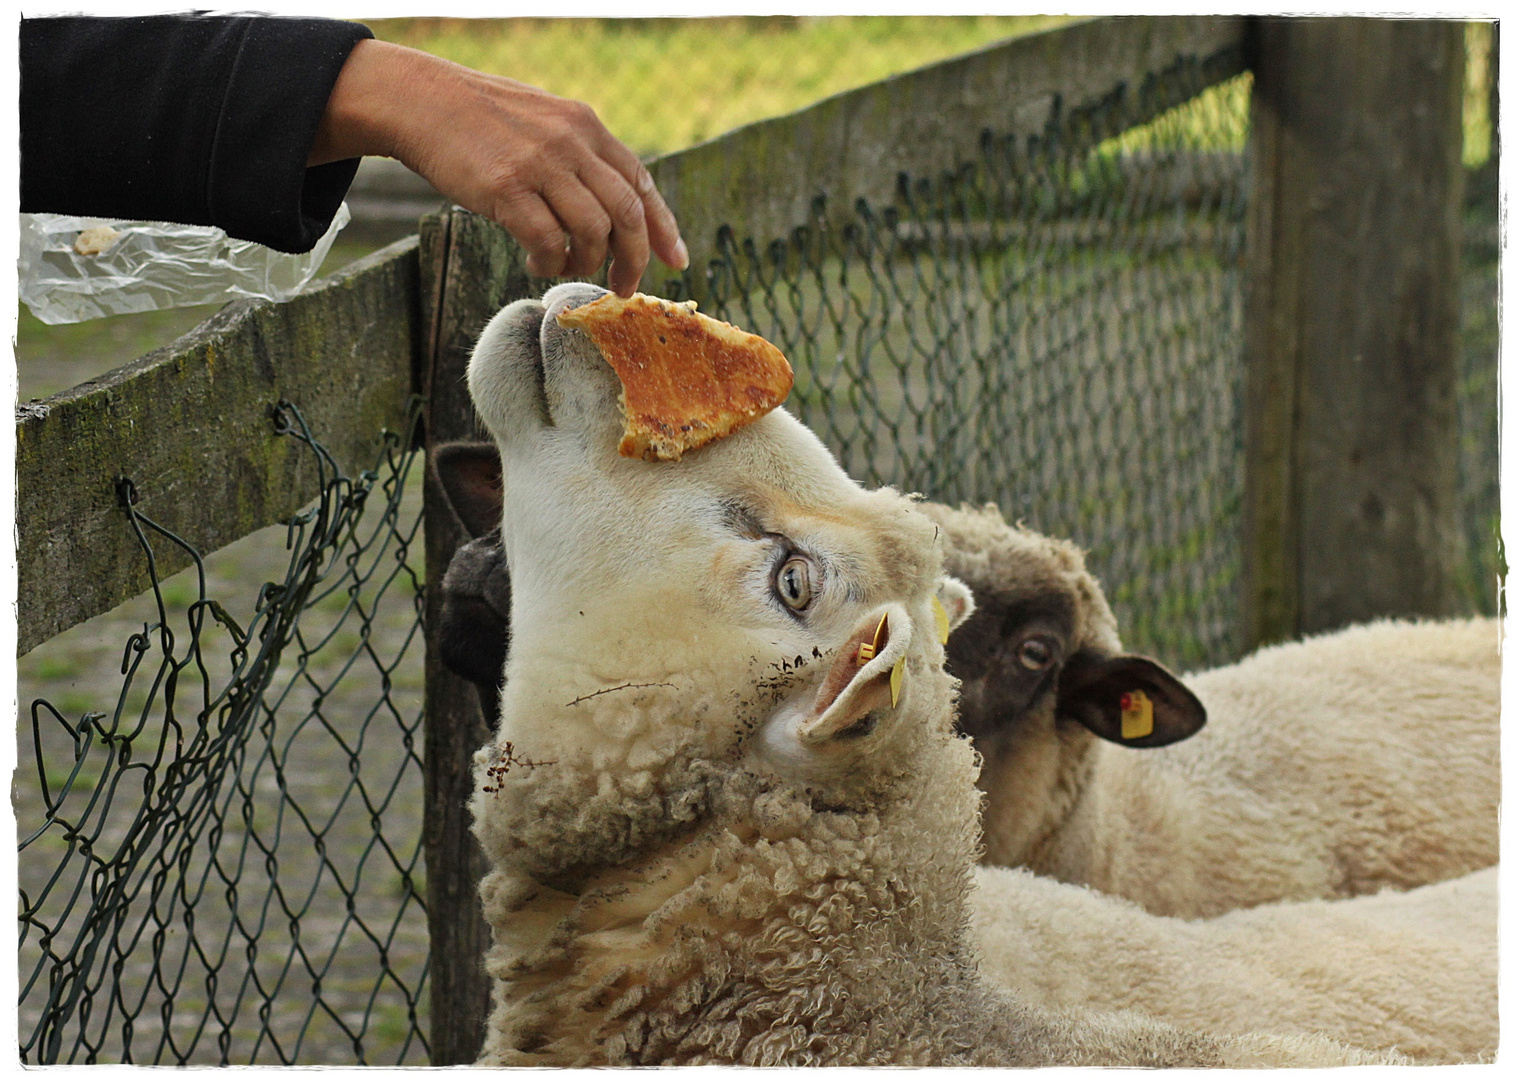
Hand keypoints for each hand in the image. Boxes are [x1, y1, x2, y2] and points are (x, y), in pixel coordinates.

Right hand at [309, 38, 686, 295]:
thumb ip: (581, 155)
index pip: (640, 182)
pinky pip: (547, 241)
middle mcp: (571, 142)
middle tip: (623, 287)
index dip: (662, 226)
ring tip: (568, 268)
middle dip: (633, 259)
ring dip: (587, 264)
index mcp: (586, 126)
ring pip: (592, 232)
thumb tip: (613, 207)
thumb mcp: (546, 121)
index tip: (676, 260)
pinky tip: (538, 263)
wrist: (422, 100)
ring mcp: (540, 164)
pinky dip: (550, 262)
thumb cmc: (483, 120)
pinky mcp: (506, 188)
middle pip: (626, 213)